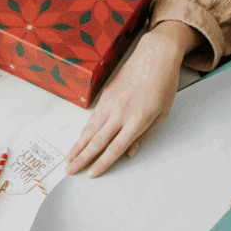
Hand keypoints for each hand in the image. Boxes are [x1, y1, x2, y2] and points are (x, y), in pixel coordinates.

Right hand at [65, 22, 198, 176]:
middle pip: (96, 141)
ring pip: (89, 130)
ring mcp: (110, 103)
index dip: (102, 163)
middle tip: (69, 170)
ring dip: (77, 146)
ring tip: (67, 159)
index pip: (115, 148)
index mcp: (137, 120)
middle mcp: (120, 113)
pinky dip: (83, 131)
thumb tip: (129, 153)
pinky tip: (78, 140)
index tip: (91, 174)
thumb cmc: (163, 85)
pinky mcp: (105, 96)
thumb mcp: (161, 115)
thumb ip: (143, 136)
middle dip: (81, 158)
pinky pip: (92, 118)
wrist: (155, 56)